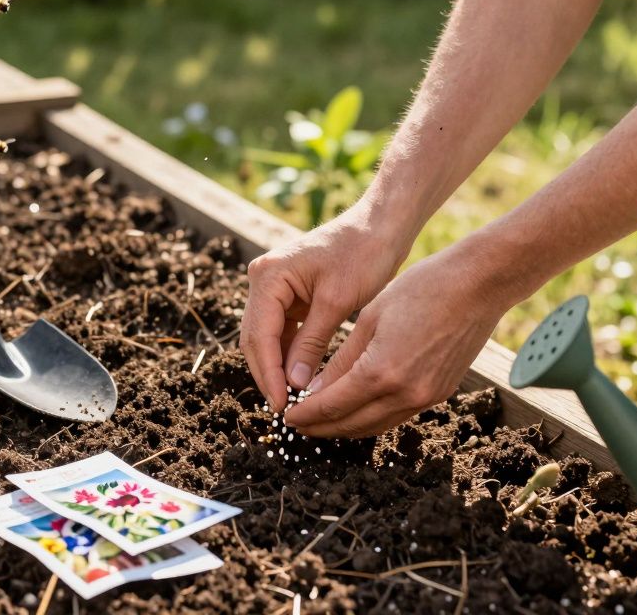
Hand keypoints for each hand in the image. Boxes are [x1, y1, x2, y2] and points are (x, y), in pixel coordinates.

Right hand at [240, 201, 412, 409]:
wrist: (380, 226)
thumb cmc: (362, 254)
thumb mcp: (337, 302)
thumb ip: (311, 343)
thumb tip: (295, 385)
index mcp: (269, 276)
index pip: (260, 335)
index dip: (269, 374)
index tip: (282, 404)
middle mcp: (263, 280)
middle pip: (256, 339)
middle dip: (269, 374)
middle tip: (285, 409)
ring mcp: (273, 287)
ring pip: (266, 339)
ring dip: (278, 368)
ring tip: (293, 400)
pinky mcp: (288, 295)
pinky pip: (282, 331)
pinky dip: (290, 355)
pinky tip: (301, 378)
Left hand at [282, 244, 508, 436]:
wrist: (478, 286)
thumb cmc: (422, 289)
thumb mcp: (370, 318)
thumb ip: (341, 359)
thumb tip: (313, 390)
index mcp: (381, 372)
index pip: (332, 407)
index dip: (305, 415)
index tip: (286, 417)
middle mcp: (405, 393)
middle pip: (352, 425)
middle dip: (320, 428)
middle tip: (297, 424)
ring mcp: (425, 398)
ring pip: (374, 426)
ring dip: (345, 427)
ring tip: (321, 420)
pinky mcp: (439, 394)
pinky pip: (396, 416)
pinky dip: (371, 418)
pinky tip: (355, 408)